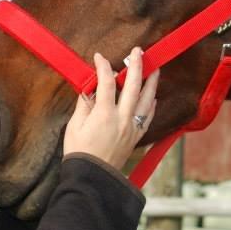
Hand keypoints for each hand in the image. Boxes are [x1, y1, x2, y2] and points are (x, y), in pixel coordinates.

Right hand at [63, 47, 158, 170]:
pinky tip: (153, 97)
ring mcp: (131, 128)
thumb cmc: (79, 153)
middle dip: (137, 66)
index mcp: (105, 115)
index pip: (107, 83)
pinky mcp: (135, 137)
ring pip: (147, 101)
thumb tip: (90, 88)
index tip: (100, 57)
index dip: (103, 67)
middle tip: (138, 51)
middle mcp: (122, 119)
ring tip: (154, 69)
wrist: (92, 178)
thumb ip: (85, 104)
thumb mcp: (75, 126)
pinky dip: (152, 105)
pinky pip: (148, 118)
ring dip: (152, 83)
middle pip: (134, 87)